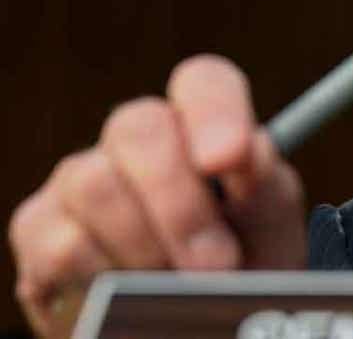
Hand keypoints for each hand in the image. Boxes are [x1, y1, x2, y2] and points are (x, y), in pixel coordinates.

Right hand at [8, 55, 305, 335]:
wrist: (199, 327)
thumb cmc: (242, 267)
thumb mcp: (269, 228)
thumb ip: (266, 186)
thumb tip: (247, 151)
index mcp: (201, 127)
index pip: (203, 81)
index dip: (216, 112)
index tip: (230, 158)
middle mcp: (136, 141)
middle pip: (138, 126)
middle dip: (181, 203)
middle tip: (218, 263)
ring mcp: (80, 179)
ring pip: (96, 184)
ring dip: (148, 249)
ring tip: (179, 286)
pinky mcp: (39, 229)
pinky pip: (65, 244)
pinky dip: (107, 279)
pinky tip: (133, 295)